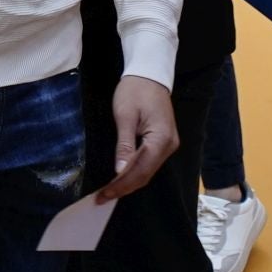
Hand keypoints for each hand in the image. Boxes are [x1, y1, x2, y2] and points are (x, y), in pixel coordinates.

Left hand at [100, 75, 178, 201]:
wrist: (149, 74)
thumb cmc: (135, 90)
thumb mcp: (125, 115)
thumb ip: (124, 145)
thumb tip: (119, 171)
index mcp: (161, 139)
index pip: (140, 170)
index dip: (121, 185)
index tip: (103, 194)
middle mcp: (169, 146)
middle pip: (145, 175)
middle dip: (124, 188)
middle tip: (102, 197)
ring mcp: (169, 145)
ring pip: (148, 172)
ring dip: (129, 183)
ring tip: (109, 191)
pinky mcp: (164, 142)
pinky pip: (149, 163)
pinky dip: (135, 173)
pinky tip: (121, 177)